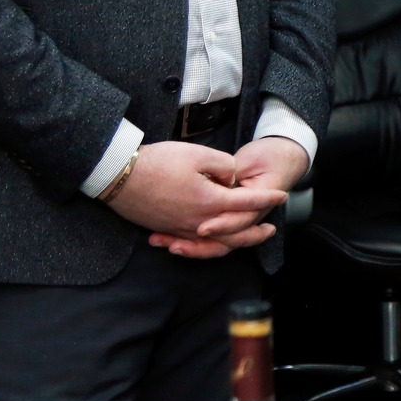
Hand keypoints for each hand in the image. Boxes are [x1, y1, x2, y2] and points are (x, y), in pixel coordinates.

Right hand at [107, 141, 286, 259]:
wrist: (118, 176)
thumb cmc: (158, 162)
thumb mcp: (198, 154)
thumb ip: (223, 166)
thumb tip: (232, 178)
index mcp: (210, 201)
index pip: (247, 203)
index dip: (267, 199)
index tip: (282, 196)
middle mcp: (197, 221)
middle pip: (234, 234)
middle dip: (255, 233)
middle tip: (270, 230)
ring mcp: (180, 229)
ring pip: (213, 243)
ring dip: (233, 243)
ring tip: (244, 239)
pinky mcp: (166, 229)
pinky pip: (192, 244)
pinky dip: (206, 246)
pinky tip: (211, 240)